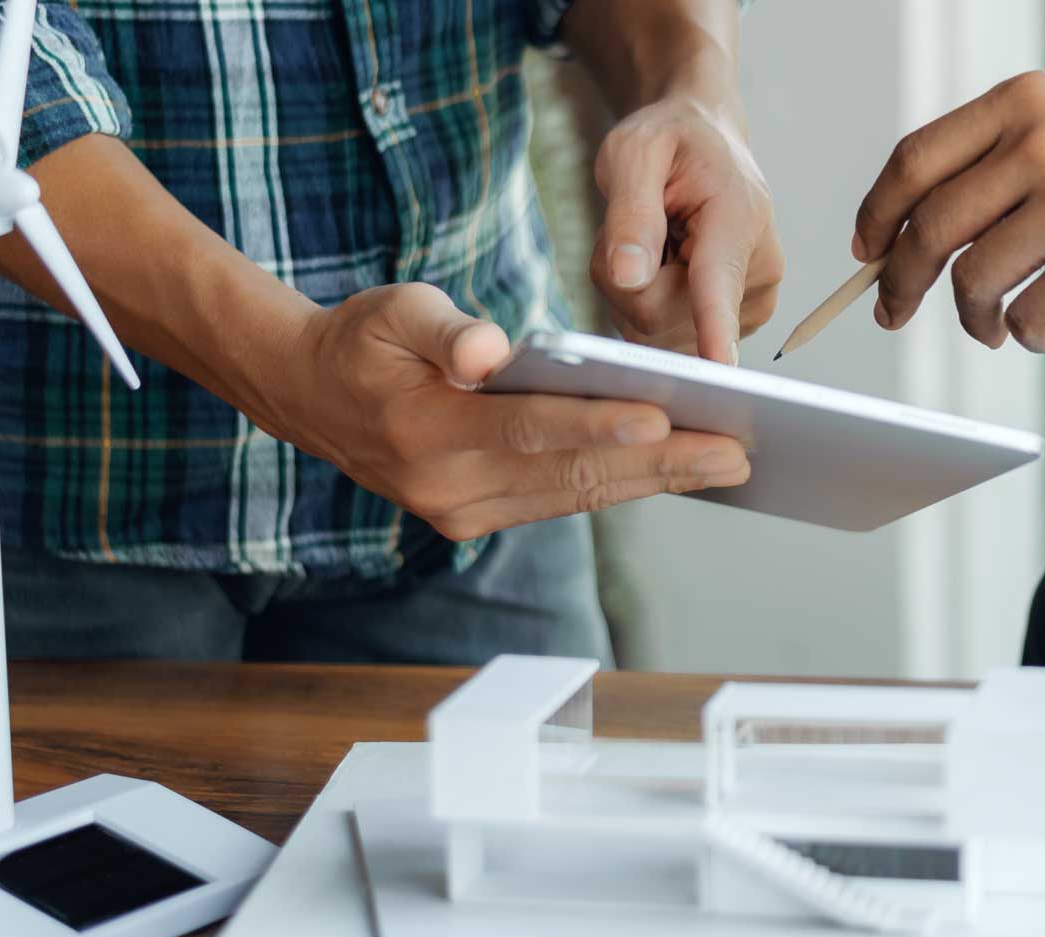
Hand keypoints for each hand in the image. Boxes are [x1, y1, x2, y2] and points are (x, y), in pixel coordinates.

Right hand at [247, 283, 751, 539]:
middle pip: (570, 475)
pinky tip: (676, 469)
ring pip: (576, 495)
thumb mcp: (392, 312)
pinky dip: (620, 484)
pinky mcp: (479, 517)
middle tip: (735, 451)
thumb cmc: (362, 340)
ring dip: (654, 481)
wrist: (308, 396)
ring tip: (726, 463)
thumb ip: (444, 330)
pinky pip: (562, 500)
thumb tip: (488, 354)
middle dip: (659, 464)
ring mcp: (464, 513)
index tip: (661, 419)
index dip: (595, 425)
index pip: (528, 429)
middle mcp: (448, 488)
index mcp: (425, 434)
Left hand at [591, 96, 782, 364]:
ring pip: (653, 331)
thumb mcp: (636, 152)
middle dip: (623, 279)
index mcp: (738, 218)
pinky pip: (659, 337)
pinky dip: (641, 304)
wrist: (705, 144)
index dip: (715, 326)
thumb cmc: (671, 140)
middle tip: (631, 227)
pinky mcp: (730, 328)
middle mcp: (757, 271)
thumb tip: (629, 276)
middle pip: (658, 314)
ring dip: (629, 291)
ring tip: (651, 239)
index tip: (721, 368)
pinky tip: (660, 265)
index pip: (719, 282)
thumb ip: (631, 213)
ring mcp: (747, 306)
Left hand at [853, 73, 1044, 351]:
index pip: (914, 160)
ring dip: (972, 318)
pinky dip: (1029, 335)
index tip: (867, 248)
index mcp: (1023, 101)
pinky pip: (1030, 318)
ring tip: (995, 327)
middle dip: (898, 281)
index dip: (877, 212)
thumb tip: (930, 228)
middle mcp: (1036, 147)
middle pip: (927, 228)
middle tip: (893, 309)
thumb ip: (1013, 150)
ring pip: (973, 281)